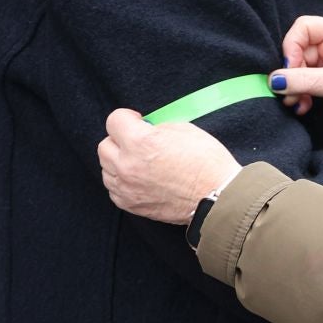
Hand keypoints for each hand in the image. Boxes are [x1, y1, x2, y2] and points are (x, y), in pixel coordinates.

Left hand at [99, 109, 240, 223]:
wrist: (218, 197)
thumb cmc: (207, 163)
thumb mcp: (185, 130)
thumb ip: (157, 128)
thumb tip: (146, 130)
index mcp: (140, 142)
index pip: (114, 121)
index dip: (128, 118)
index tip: (138, 121)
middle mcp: (127, 165)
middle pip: (104, 146)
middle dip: (119, 140)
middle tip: (138, 142)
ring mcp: (126, 188)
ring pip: (106, 168)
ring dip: (119, 161)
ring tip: (140, 162)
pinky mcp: (131, 205)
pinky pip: (114, 189)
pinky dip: (123, 182)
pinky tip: (140, 179)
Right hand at [273, 15, 322, 131]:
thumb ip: (303, 81)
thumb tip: (274, 80)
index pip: (303, 27)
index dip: (291, 47)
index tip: (290, 69)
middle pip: (297, 49)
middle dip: (292, 73)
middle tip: (289, 93)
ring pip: (296, 66)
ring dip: (293, 87)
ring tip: (296, 102)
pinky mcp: (321, 73)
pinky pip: (301, 79)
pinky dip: (299, 92)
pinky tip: (302, 105)